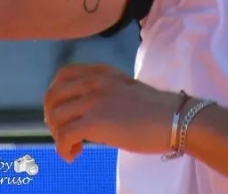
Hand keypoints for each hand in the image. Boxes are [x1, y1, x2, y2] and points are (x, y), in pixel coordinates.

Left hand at [43, 64, 183, 161]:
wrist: (175, 118)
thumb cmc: (156, 109)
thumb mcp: (124, 89)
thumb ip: (104, 93)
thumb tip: (86, 113)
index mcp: (101, 72)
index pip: (63, 75)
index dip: (57, 95)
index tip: (65, 112)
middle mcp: (93, 81)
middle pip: (52, 96)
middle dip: (52, 117)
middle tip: (64, 132)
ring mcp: (93, 100)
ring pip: (55, 117)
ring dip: (58, 135)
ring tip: (73, 146)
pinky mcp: (95, 121)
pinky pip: (64, 136)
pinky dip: (63, 149)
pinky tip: (74, 155)